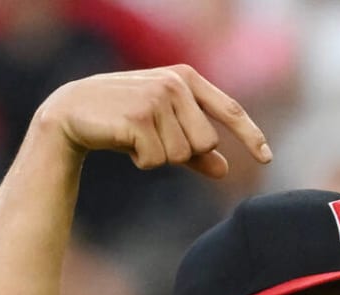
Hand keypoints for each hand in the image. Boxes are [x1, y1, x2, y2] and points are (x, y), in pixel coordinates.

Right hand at [35, 65, 272, 179]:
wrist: (72, 112)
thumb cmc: (122, 121)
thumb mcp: (163, 131)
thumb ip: (196, 150)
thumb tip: (226, 170)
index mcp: (187, 79)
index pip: (229, 110)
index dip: (250, 136)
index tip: (267, 158)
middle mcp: (175, 83)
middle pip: (204, 142)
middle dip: (182, 153)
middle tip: (151, 139)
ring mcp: (156, 97)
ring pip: (181, 154)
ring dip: (158, 157)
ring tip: (135, 138)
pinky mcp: (138, 117)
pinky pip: (156, 159)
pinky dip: (141, 161)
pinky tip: (123, 143)